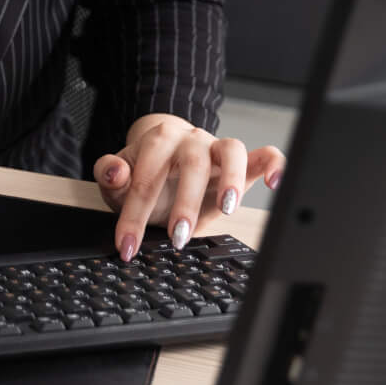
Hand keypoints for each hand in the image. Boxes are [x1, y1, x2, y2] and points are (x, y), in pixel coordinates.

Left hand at [93, 113, 283, 260]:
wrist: (167, 162)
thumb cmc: (145, 174)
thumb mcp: (120, 180)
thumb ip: (111, 175)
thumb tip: (112, 170)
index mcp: (159, 140)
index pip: (147, 175)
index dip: (134, 212)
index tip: (127, 244)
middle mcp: (192, 140)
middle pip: (192, 164)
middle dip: (185, 203)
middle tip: (177, 237)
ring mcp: (218, 149)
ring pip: (232, 151)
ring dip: (231, 178)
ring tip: (227, 209)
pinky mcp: (243, 163)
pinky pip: (264, 155)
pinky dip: (274, 164)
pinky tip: (274, 182)